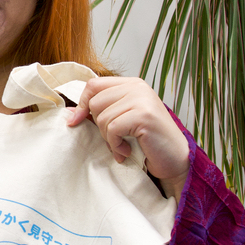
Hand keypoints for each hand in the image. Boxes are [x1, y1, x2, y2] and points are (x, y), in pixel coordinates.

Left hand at [65, 77, 189, 198]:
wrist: (175, 160)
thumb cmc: (148, 142)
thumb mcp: (122, 122)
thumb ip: (101, 112)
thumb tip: (69, 112)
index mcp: (131, 84)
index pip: (93, 84)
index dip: (82, 104)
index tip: (77, 121)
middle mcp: (137, 87)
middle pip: (95, 102)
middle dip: (98, 126)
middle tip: (115, 139)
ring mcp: (142, 99)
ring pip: (102, 117)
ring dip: (108, 139)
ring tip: (123, 146)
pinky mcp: (144, 115)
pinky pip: (112, 128)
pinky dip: (115, 144)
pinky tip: (126, 151)